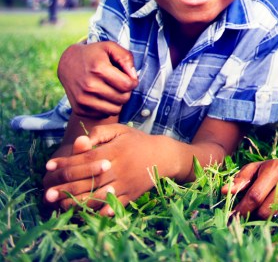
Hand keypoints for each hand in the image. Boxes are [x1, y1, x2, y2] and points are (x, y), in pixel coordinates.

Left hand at [42, 125, 157, 214]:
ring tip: (60, 204)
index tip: (49, 166)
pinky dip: (100, 211)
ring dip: (78, 202)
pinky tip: (86, 213)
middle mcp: (121, 168)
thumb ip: (98, 133)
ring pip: (99, 196)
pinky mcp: (131, 196)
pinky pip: (114, 206)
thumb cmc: (136, 141)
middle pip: (89, 179)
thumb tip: (78, 142)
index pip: (86, 158)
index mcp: (116, 150)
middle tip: (47, 193)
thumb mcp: (120, 130)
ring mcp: (126, 184)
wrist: (164, 156)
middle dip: (66, 186)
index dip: (66, 162)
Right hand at [58, 42, 136, 117]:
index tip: (129, 79)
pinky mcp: (79, 109)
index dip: (133, 82)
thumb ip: (126, 58)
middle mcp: (89, 86)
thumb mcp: (110, 47)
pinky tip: (103, 96)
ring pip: (115, 110)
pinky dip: (107, 107)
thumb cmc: (93, 54)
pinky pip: (104, 115)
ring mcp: (82, 99)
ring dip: (118, 101)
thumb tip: (133, 77)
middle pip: (123, 99)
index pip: (127, 85)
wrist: (67, 64)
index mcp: (98, 69)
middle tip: (120, 84)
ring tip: (113, 91)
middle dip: (126, 92)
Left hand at [224, 158, 277, 218]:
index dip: (241, 210)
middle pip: (264, 211)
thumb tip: (225, 191)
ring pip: (276, 218)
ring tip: (264, 212)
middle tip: (249, 216)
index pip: (254, 196)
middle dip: (253, 216)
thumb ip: (241, 179)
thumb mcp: (258, 169)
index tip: (232, 217)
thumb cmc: (276, 173)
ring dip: (266, 219)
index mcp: (274, 168)